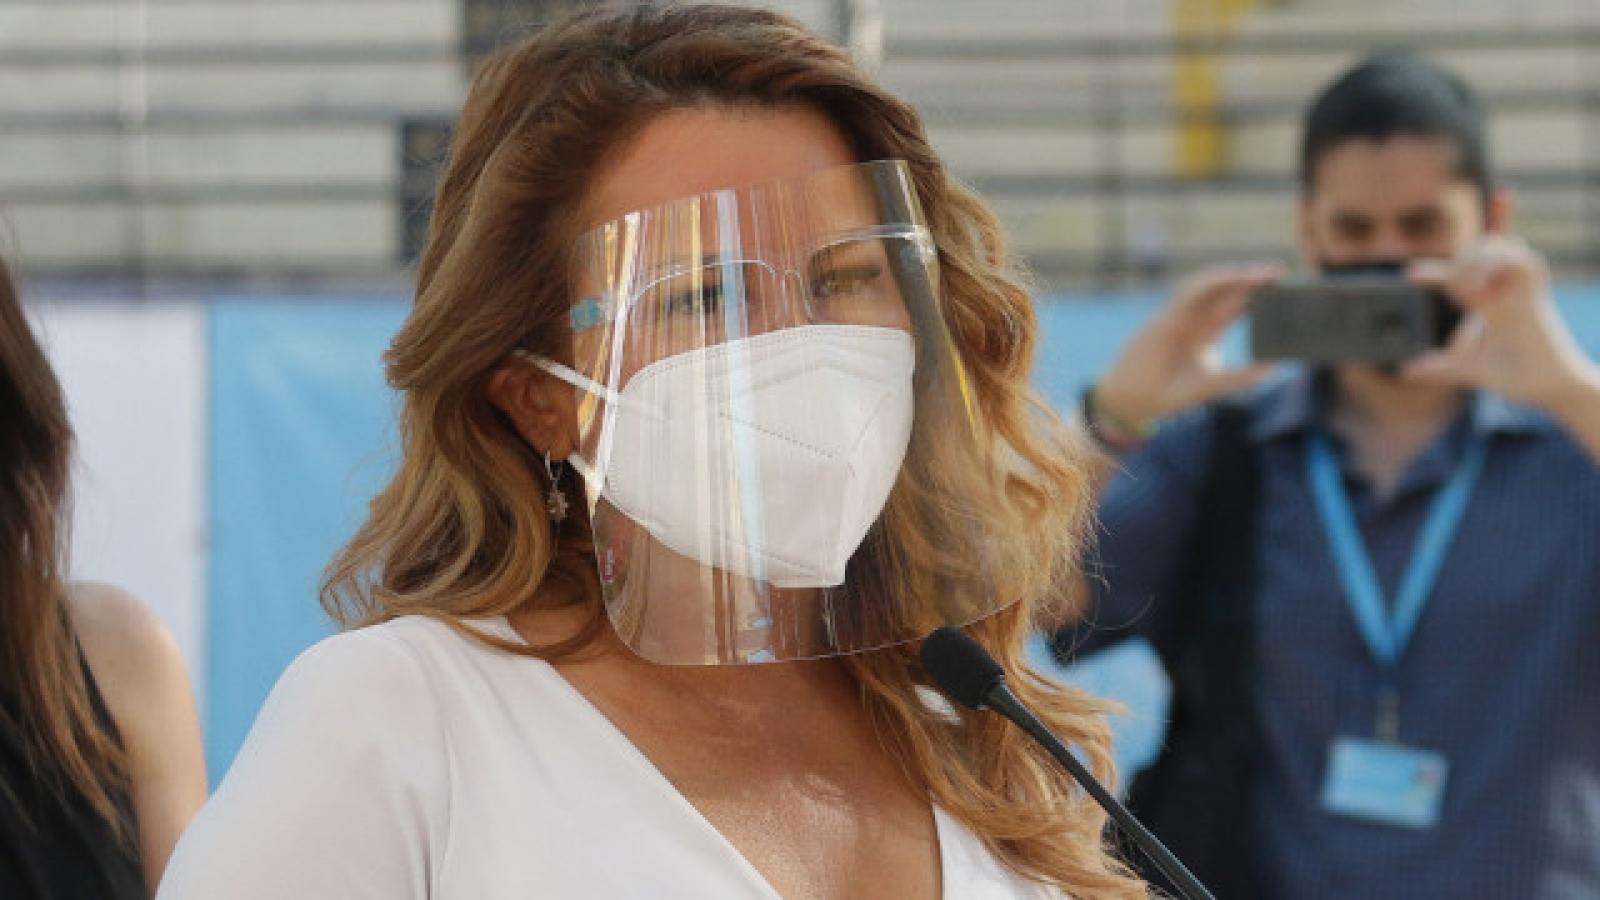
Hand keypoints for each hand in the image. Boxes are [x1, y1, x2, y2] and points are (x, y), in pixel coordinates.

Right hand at [1095, 263, 1280, 426]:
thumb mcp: (1212, 385)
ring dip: (1233, 277)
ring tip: (1260, 273)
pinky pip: (1188, 294)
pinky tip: (1230, 277)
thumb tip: (1274, 367)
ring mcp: (1179, 317)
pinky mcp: (1165, 319)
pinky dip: (1209, 283)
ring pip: (1209, 287)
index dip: (1258, 297)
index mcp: (1206, 333)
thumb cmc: (1169, 394)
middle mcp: (1194, 320)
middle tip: (1280, 272)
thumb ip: (1240, 377)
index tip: (1285, 291)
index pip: (1237, 307)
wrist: (1133, 403)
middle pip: (1227, 292)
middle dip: (1251, 281)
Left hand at [1404, 236, 1599, 412]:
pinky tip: (1487, 285)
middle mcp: (1502, 293)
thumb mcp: (1471, 370)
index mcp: (1486, 306)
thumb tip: (1405, 372)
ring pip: (1503, 249)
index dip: (1435, 272)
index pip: (1457, 279)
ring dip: (1482, 258)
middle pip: (1481, 252)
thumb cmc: (1516, 378)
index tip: (1409, 274)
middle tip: (1457, 289)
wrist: (1551, 388)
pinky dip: (1509, 261)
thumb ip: (1441, 368)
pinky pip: (1529, 263)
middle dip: (1463, 260)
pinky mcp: (1538, 299)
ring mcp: (1520, 293)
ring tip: (1470, 288)